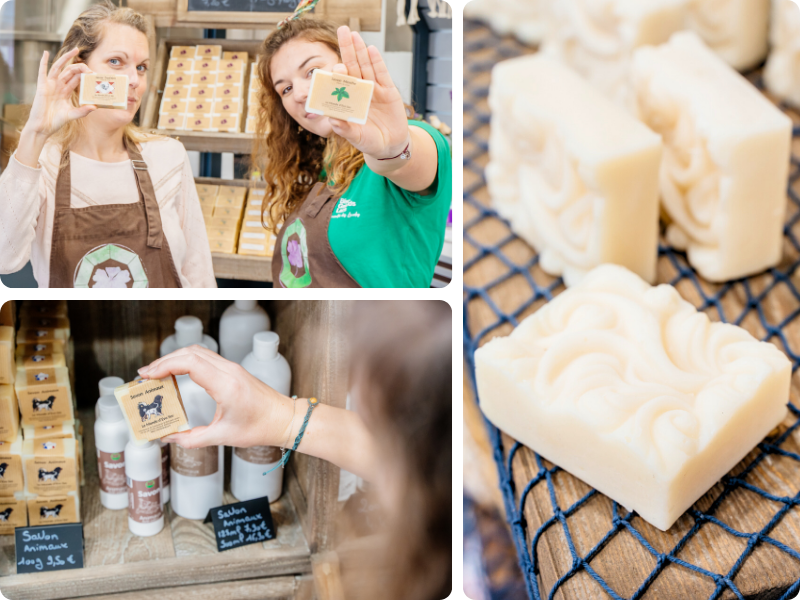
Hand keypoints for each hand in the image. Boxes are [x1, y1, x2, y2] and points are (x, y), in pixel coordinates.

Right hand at [23, 49, 96, 138]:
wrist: (43, 127)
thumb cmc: (56, 122)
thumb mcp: (72, 115)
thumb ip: (82, 111)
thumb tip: (95, 107)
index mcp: (66, 92)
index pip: (77, 79)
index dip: (85, 75)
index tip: (94, 74)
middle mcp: (58, 86)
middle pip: (70, 71)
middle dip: (80, 67)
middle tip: (89, 66)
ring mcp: (50, 85)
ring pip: (59, 68)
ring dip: (66, 58)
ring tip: (75, 50)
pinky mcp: (42, 86)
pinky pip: (42, 72)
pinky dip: (43, 62)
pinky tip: (46, 53)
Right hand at [137, 345, 293, 449]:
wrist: (284, 419)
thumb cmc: (260, 428)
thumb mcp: (223, 436)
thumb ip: (192, 439)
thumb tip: (168, 437)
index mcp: (226, 385)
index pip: (191, 363)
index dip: (166, 365)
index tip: (148, 375)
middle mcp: (229, 371)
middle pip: (191, 353)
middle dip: (164, 361)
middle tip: (145, 376)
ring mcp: (232, 368)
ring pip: (198, 352)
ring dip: (175, 359)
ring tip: (156, 374)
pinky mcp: (234, 370)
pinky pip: (206, 358)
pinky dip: (187, 361)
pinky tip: (177, 373)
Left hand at [329, 26, 409, 158]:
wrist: (390, 146)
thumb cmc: (370, 142)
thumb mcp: (357, 138)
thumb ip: (345, 129)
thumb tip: (331, 119)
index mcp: (349, 100)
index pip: (341, 82)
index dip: (338, 72)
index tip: (335, 67)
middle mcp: (359, 91)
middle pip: (353, 66)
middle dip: (347, 49)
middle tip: (342, 30)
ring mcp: (374, 90)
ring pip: (366, 66)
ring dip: (360, 50)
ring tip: (354, 34)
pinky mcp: (389, 91)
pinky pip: (382, 74)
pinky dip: (377, 62)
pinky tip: (370, 49)